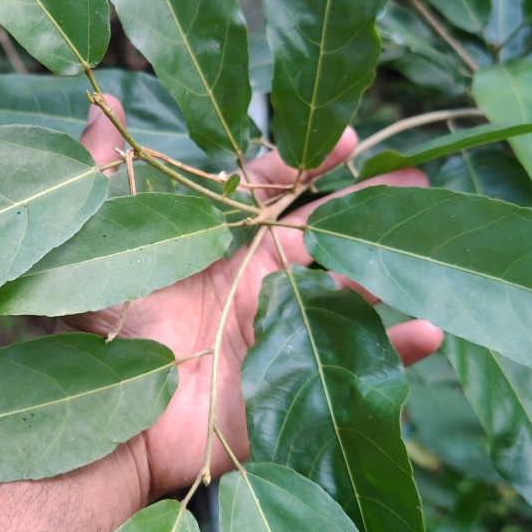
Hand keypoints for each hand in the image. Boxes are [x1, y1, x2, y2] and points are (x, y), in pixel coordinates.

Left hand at [77, 98, 441, 502]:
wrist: (114, 429)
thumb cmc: (103, 338)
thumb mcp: (96, 245)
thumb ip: (103, 173)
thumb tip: (101, 102)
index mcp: (216, 248)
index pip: (271, 193)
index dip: (305, 162)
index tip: (346, 139)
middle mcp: (254, 284)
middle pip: (324, 234)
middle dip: (368, 206)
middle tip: (418, 176)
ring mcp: (279, 332)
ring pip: (350, 290)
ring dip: (391, 265)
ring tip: (434, 239)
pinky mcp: (296, 382)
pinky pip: (358, 363)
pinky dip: (396, 348)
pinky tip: (431, 328)